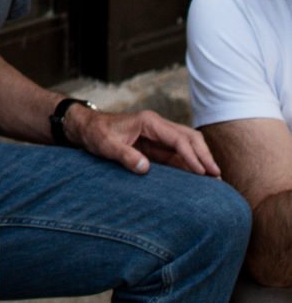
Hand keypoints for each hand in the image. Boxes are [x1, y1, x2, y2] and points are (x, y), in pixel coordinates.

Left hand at [68, 103, 220, 177]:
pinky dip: (189, 164)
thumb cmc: (95, 133)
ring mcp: (158, 135)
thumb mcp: (106, 145)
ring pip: (187, 145)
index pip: (178, 139)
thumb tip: (145, 168)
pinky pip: (177, 154)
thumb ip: (125, 156)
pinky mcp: (155, 146)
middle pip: (190, 138)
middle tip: (217, 177)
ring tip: (214, 179)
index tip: (203, 172)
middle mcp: (158, 126)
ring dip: (200, 160)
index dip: (192, 155)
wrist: (85, 128)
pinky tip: (198, 178)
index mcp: (149, 122)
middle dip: (205, 156)